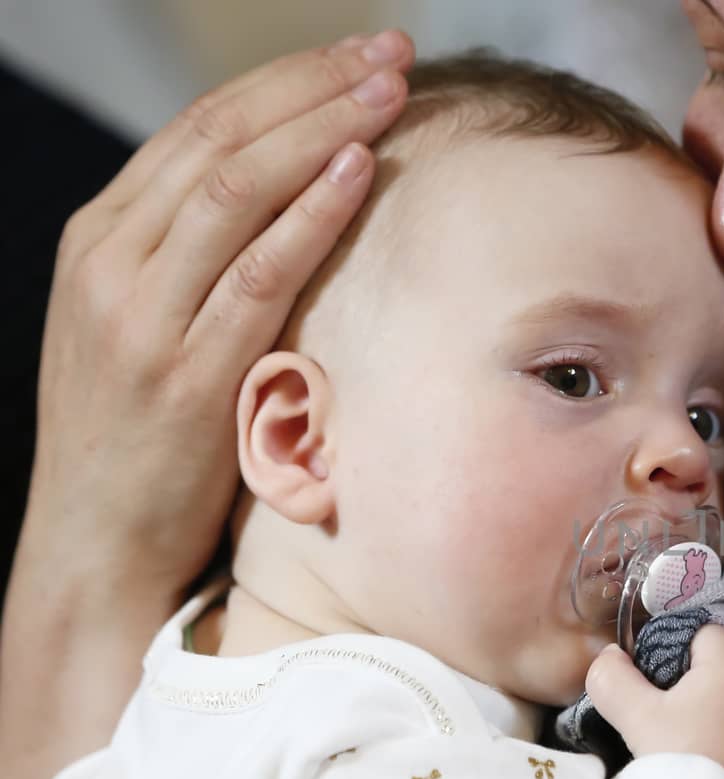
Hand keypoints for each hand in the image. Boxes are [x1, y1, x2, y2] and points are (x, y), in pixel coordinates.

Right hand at [23, 31, 413, 599]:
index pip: (197, 128)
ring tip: (390, 88)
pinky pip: (255, 273)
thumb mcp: (150, 330)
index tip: (357, 55)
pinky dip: (308, 214)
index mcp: (102, 240)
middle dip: (311, 83)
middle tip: (391, 51)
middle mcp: (112, 261)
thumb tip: (287, 207)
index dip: (285, 83)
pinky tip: (358, 169)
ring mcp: (141, 314)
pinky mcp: (183, 374)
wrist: (93, 543)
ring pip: (233, 187)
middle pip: (218, 137)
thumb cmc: (144, 442)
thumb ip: (197, 265)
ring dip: (320, 128)